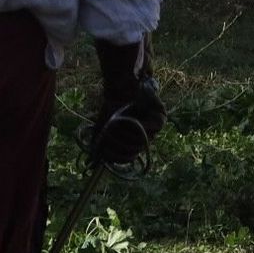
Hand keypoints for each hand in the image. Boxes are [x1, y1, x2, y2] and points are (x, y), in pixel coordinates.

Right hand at [90, 39, 165, 165]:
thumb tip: (92, 165)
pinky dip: (136, 126)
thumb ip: (99, 145)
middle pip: (133, 152)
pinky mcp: (161, 118)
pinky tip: (128, 120)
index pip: (127, 158)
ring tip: (116, 124)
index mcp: (133, 141)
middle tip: (109, 134)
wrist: (122, 87)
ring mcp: (154, 129)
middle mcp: (145, 138)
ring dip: (124, 134)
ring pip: (140, 142)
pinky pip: (149, 130)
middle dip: (118, 144)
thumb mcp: (103, 127)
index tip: (105, 151)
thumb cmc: (113, 105)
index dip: (115, 157)